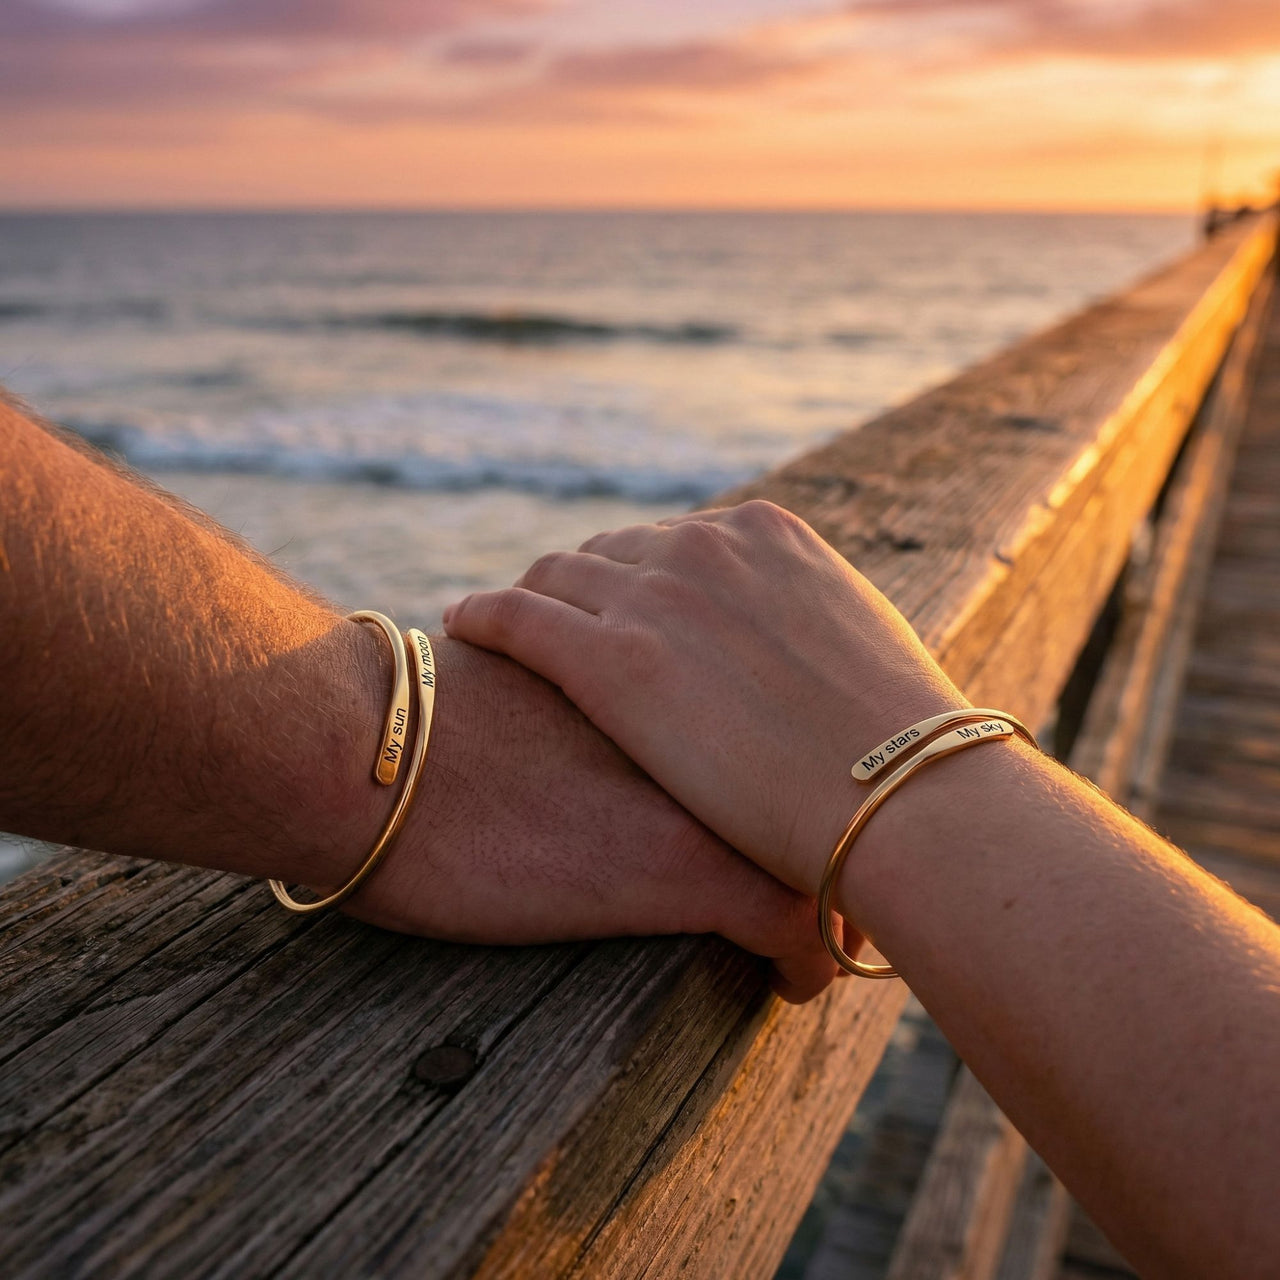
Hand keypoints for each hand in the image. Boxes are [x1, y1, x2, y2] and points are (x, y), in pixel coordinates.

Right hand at [345, 636, 842, 1002]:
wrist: (363, 754)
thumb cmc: (420, 726)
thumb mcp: (529, 682)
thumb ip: (583, 690)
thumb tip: (583, 725)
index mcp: (671, 667)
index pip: (782, 710)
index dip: (809, 764)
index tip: (820, 806)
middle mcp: (704, 716)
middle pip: (817, 771)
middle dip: (836, 821)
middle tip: (845, 868)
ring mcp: (700, 789)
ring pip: (820, 845)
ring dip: (835, 890)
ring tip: (838, 931)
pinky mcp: (682, 866)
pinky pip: (791, 923)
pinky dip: (806, 958)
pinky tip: (795, 982)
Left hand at [442, 502, 963, 899]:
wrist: (899, 795)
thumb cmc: (897, 746)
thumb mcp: (856, 643)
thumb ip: (802, 624)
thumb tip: (790, 657)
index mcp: (768, 533)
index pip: (671, 541)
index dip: (634, 576)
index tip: (613, 606)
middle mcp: (705, 546)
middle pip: (608, 552)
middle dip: (580, 588)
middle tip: (552, 627)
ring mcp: (654, 596)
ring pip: (554, 576)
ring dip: (527, 599)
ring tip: (499, 627)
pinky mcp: (609, 659)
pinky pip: (514, 617)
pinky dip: (482, 616)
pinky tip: (461, 626)